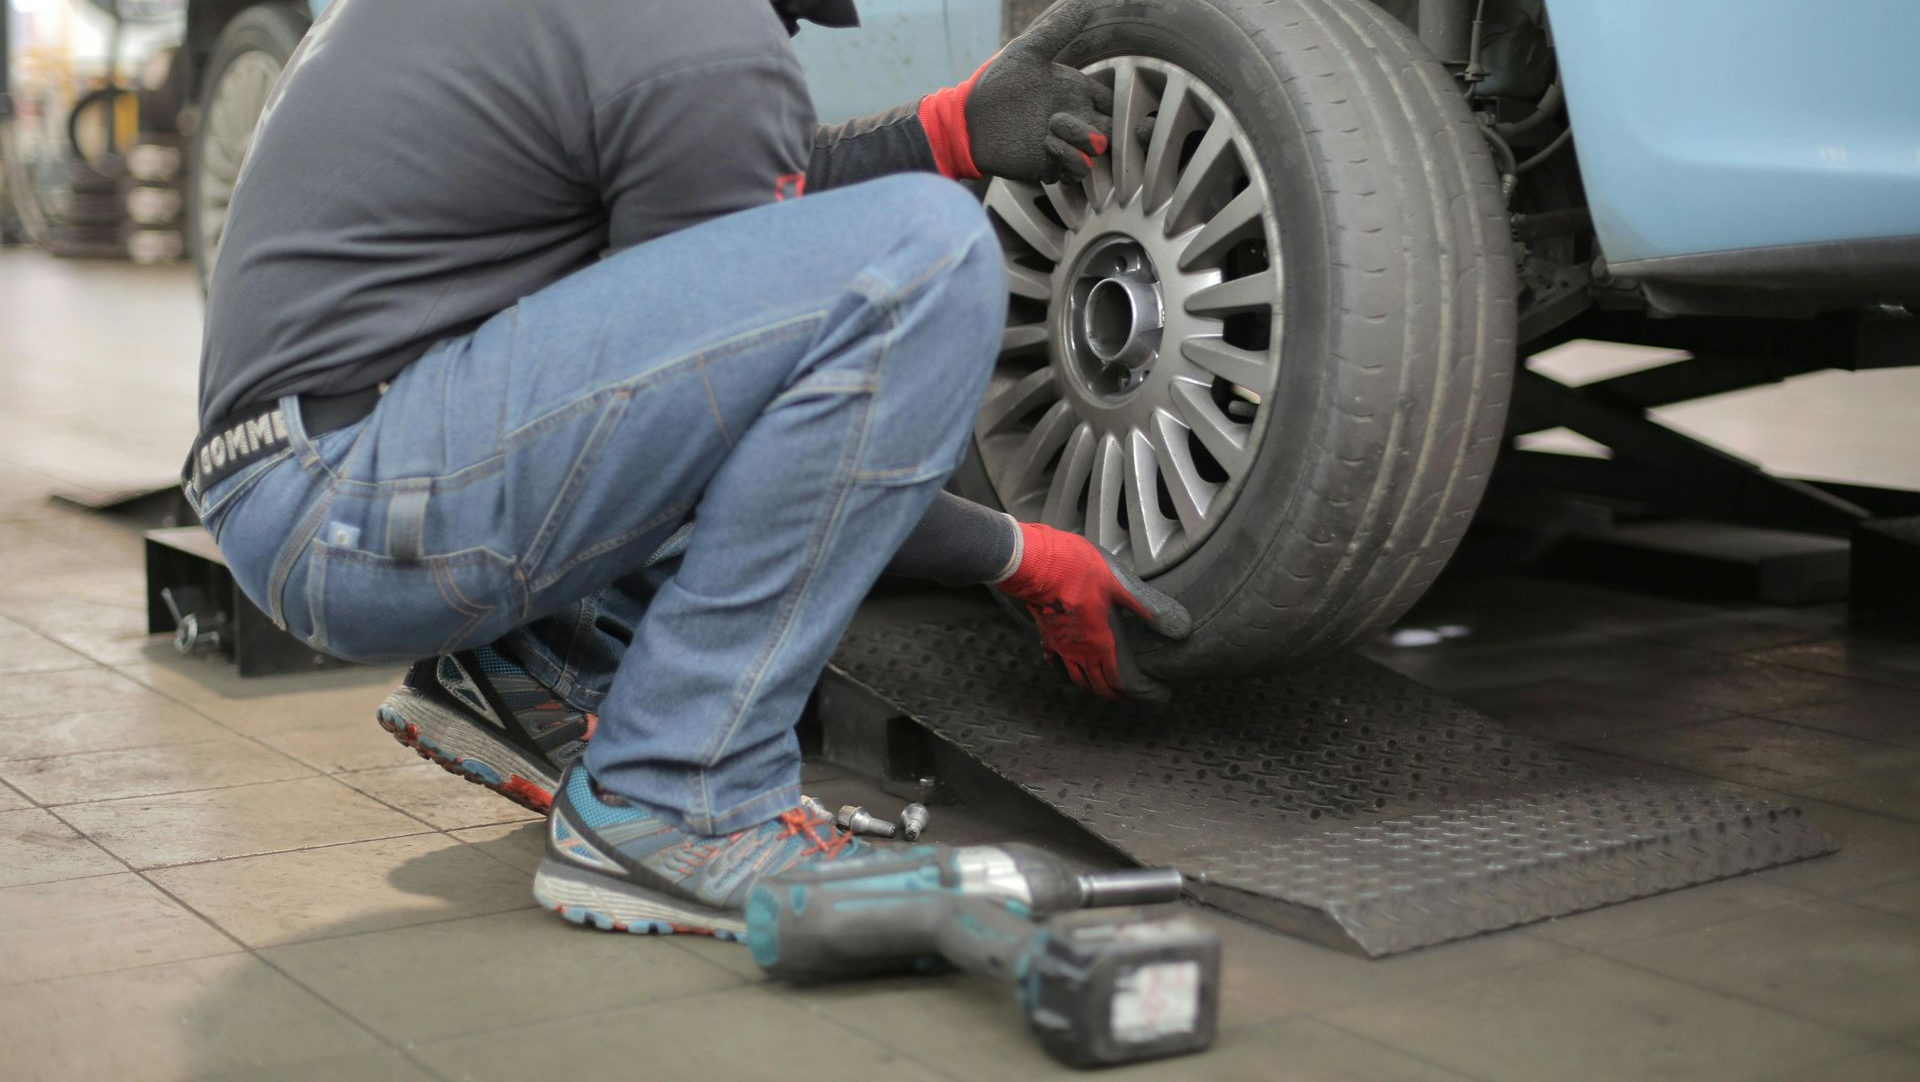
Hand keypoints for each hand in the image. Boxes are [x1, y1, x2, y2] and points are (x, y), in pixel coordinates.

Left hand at [918, 0, 1114, 183]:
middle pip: (1111, 129)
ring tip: (1053, 124)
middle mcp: (1074, 119)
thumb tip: (1086, 2)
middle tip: (1070, 115)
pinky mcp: (1051, 165)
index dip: (1116, 102)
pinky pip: (1077, 169)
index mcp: (1075, 93)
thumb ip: (1059, 30)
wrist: (968, 120)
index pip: (1111, 102)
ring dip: (1082, 138)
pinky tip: (1047, 142)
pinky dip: (1069, 157)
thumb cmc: (996, 84)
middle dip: (1105, 126)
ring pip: (1097, 150)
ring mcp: (1064, 144)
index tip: (1100, 99)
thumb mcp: (1028, 52)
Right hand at [995, 522, 1191, 700]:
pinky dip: (1066, 671)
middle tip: (1131, 698)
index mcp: (1102, 644)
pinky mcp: (1047, 636)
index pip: (1120, 681)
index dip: (1138, 694)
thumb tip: (1180, 627)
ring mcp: (1062, 647)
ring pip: (1077, 679)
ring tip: (1103, 688)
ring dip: (1093, 687)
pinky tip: (1068, 666)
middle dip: (1116, 696)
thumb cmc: (1077, 571)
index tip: (1154, 696)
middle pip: (1099, 686)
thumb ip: (1148, 607)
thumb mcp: (1120, 585)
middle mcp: (1081, 652)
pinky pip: (1057, 663)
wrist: (1037, 564)